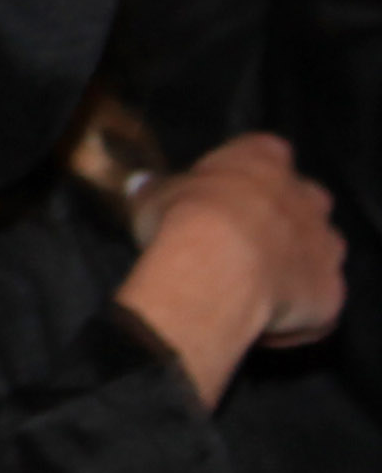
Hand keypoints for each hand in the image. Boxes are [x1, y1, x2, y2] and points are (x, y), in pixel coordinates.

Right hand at [122, 133, 347, 405]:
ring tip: (256, 282)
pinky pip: (317, 299)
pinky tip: (263, 319)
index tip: (219, 194)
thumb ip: (158, 191)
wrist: (218, 269)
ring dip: (296, 261)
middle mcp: (306, 197)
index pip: (265, 153)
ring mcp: (324, 245)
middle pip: (306, 200)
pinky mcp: (330, 290)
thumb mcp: (154, 196)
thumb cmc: (185, 218)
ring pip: (320, 249)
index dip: (244, 175)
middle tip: (243, 236)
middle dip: (283, 216)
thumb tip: (142, 186)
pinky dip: (297, 309)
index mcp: (264, 158)